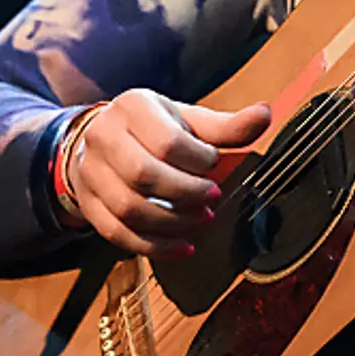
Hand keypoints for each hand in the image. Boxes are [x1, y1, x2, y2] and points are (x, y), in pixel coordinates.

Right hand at [65, 88, 271, 257]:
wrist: (100, 141)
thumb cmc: (151, 130)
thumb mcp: (186, 120)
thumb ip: (225, 126)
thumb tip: (265, 115)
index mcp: (132, 107)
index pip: (167, 142)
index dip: (198, 161)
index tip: (215, 166)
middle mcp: (104, 137)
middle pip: (144, 175)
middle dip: (186, 193)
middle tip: (212, 199)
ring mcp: (90, 172)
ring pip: (129, 208)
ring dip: (172, 222)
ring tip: (201, 221)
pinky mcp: (89, 204)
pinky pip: (117, 234)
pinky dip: (154, 247)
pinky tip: (183, 247)